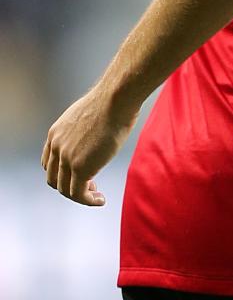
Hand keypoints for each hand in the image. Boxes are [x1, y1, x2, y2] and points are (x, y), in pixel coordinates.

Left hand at [41, 86, 138, 205]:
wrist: (116, 98)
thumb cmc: (112, 101)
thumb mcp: (88, 115)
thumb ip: (84, 130)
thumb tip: (98, 133)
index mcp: (56, 134)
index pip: (49, 164)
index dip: (63, 174)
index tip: (81, 174)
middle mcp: (56, 146)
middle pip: (54, 179)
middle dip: (70, 187)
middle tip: (91, 186)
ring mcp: (66, 158)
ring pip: (65, 190)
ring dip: (80, 196)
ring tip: (96, 196)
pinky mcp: (80, 167)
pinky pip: (78, 194)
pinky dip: (88, 201)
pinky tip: (100, 200)